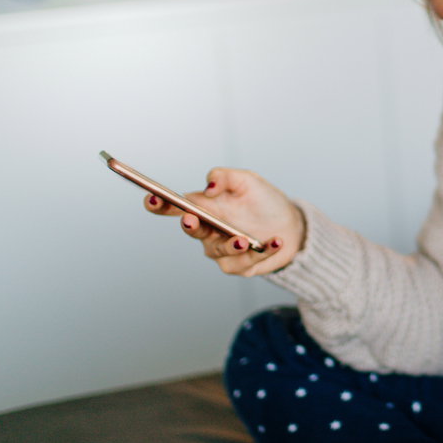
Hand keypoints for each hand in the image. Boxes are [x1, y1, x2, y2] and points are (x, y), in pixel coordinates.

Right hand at [144, 167, 305, 276]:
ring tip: (245, 239)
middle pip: (191, 230)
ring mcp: (221, 250)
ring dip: (231, 245)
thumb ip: (225, 177)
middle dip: (190, 226)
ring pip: (218, 250)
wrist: (290, 224)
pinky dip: (261, 252)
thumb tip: (208, 186)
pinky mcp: (239, 265)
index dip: (159, 204)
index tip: (152, 199)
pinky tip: (275, 241)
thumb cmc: (264, 201)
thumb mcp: (247, 181)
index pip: (174, 206)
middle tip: (191, 220)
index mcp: (205, 207)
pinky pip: (244, 262)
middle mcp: (208, 230)